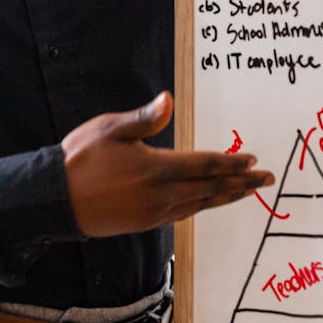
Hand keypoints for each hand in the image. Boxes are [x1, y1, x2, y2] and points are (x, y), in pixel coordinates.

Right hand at [61, 91, 273, 237]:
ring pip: (200, 204)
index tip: (253, 161)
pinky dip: (204, 206)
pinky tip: (209, 202)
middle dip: (241, 184)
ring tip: (246, 192)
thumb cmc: (81, 158)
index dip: (230, 163)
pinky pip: (184, 214)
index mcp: (155, 168)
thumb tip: (169, 99)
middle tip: (267, 180)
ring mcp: (153, 213)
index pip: (204, 165)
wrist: (55, 199)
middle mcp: (160, 195)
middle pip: (210, 189)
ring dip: (226, 197)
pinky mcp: (145, 223)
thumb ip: (144, 118)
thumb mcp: (110, 128)